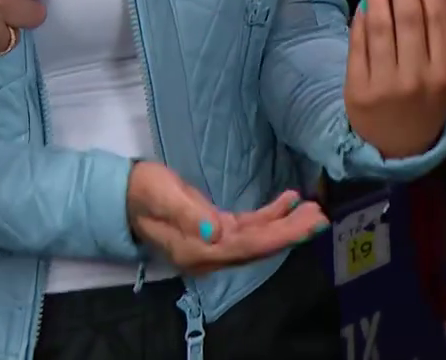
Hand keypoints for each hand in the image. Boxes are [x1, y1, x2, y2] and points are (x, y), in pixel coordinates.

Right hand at [126, 162, 328, 274]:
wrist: (125, 195)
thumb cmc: (143, 192)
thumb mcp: (163, 197)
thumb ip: (189, 215)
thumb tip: (216, 232)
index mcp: (197, 250)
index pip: (246, 247)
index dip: (279, 237)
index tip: (306, 227)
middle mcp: (209, 252)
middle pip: (258, 246)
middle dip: (291, 232)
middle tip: (321, 217)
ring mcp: (214, 243)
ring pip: (258, 238)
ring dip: (286, 225)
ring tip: (313, 210)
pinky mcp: (216, 229)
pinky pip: (249, 228)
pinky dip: (271, 216)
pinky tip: (289, 202)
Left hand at [343, 0, 445, 159]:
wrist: (398, 150)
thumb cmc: (427, 104)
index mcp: (445, 73)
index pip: (439, 20)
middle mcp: (417, 77)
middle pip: (409, 18)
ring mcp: (385, 84)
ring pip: (381, 28)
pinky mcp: (357, 89)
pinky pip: (358, 46)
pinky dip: (360, 21)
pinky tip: (363, 5)